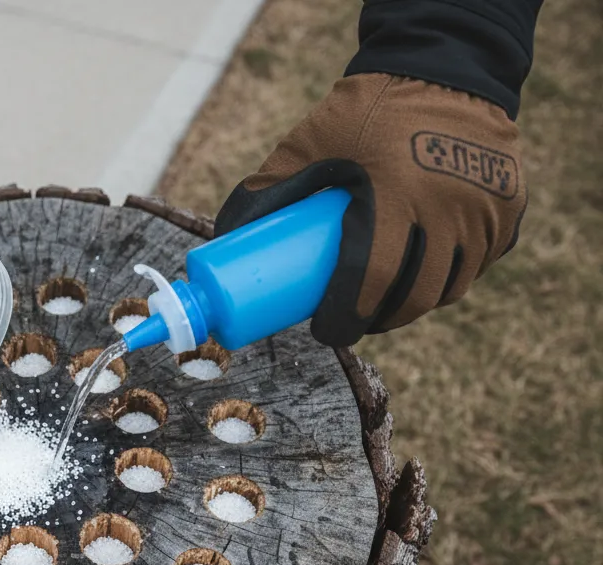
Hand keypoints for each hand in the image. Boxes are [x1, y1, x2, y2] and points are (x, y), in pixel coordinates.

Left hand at [215, 73, 525, 345]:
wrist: (444, 66)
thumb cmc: (367, 110)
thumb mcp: (311, 143)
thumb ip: (269, 187)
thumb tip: (224, 238)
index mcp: (396, 193)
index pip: (370, 279)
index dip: (346, 316)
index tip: (325, 329)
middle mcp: (448, 207)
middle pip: (412, 295)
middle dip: (378, 320)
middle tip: (350, 321)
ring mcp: (485, 211)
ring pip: (449, 287)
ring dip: (415, 306)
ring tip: (383, 305)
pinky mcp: (508, 209)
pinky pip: (478, 264)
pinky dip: (451, 280)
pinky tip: (424, 282)